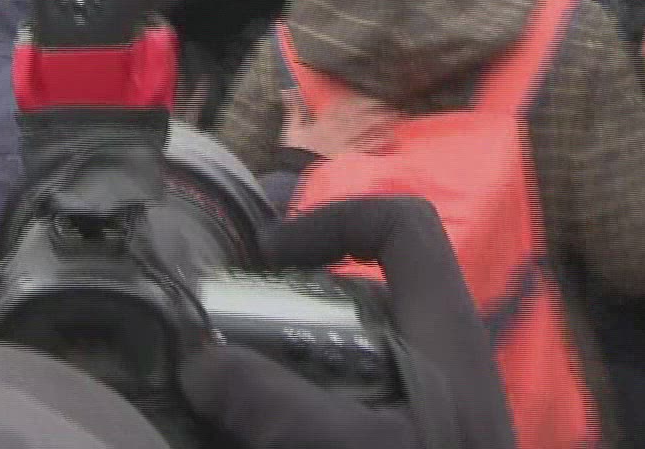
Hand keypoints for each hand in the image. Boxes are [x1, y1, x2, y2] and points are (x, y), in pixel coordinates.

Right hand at [180, 198, 515, 448]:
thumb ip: (281, 406)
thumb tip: (200, 364)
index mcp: (444, 331)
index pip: (400, 226)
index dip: (333, 218)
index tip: (267, 258)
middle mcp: (435, 359)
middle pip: (354, 294)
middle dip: (280, 308)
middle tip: (220, 338)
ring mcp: (421, 408)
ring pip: (337, 358)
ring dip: (275, 371)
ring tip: (216, 396)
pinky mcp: (399, 443)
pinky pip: (340, 410)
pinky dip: (292, 418)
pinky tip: (244, 438)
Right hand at [281, 90, 397, 159]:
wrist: (297, 176)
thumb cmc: (295, 152)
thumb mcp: (292, 129)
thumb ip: (294, 109)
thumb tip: (288, 89)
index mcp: (324, 123)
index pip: (345, 107)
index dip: (360, 100)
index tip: (372, 96)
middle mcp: (338, 131)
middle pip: (361, 117)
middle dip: (376, 110)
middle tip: (390, 105)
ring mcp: (347, 145)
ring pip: (368, 131)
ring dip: (382, 123)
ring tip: (395, 117)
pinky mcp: (351, 159)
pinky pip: (368, 149)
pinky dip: (379, 143)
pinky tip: (389, 139)